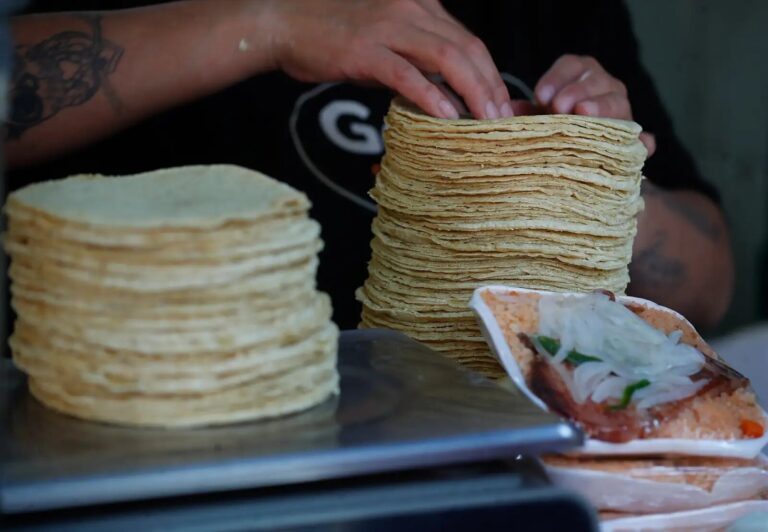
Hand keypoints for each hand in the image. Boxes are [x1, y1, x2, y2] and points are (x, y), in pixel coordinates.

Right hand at [266, 0, 511, 119]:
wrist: (285, 24)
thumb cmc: (333, 35)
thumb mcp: (385, 37)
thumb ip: (416, 57)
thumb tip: (443, 91)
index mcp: (420, 5)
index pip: (468, 40)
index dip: (490, 74)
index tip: (500, 103)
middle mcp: (410, 8)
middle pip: (467, 48)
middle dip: (491, 86)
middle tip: (503, 119)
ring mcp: (388, 27)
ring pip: (447, 58)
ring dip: (473, 92)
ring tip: (486, 122)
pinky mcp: (366, 50)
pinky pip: (408, 74)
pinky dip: (432, 96)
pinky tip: (447, 117)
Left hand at [534, 54, 655, 156]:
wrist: (573, 156)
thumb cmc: (552, 130)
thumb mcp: (537, 119)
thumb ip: (524, 114)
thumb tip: (507, 112)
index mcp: (581, 76)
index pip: (573, 65)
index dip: (556, 77)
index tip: (540, 96)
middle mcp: (605, 87)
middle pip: (596, 80)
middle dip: (576, 91)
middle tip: (559, 106)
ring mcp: (623, 112)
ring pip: (619, 103)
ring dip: (602, 107)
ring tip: (585, 114)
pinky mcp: (634, 139)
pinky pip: (644, 139)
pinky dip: (644, 142)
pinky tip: (643, 145)